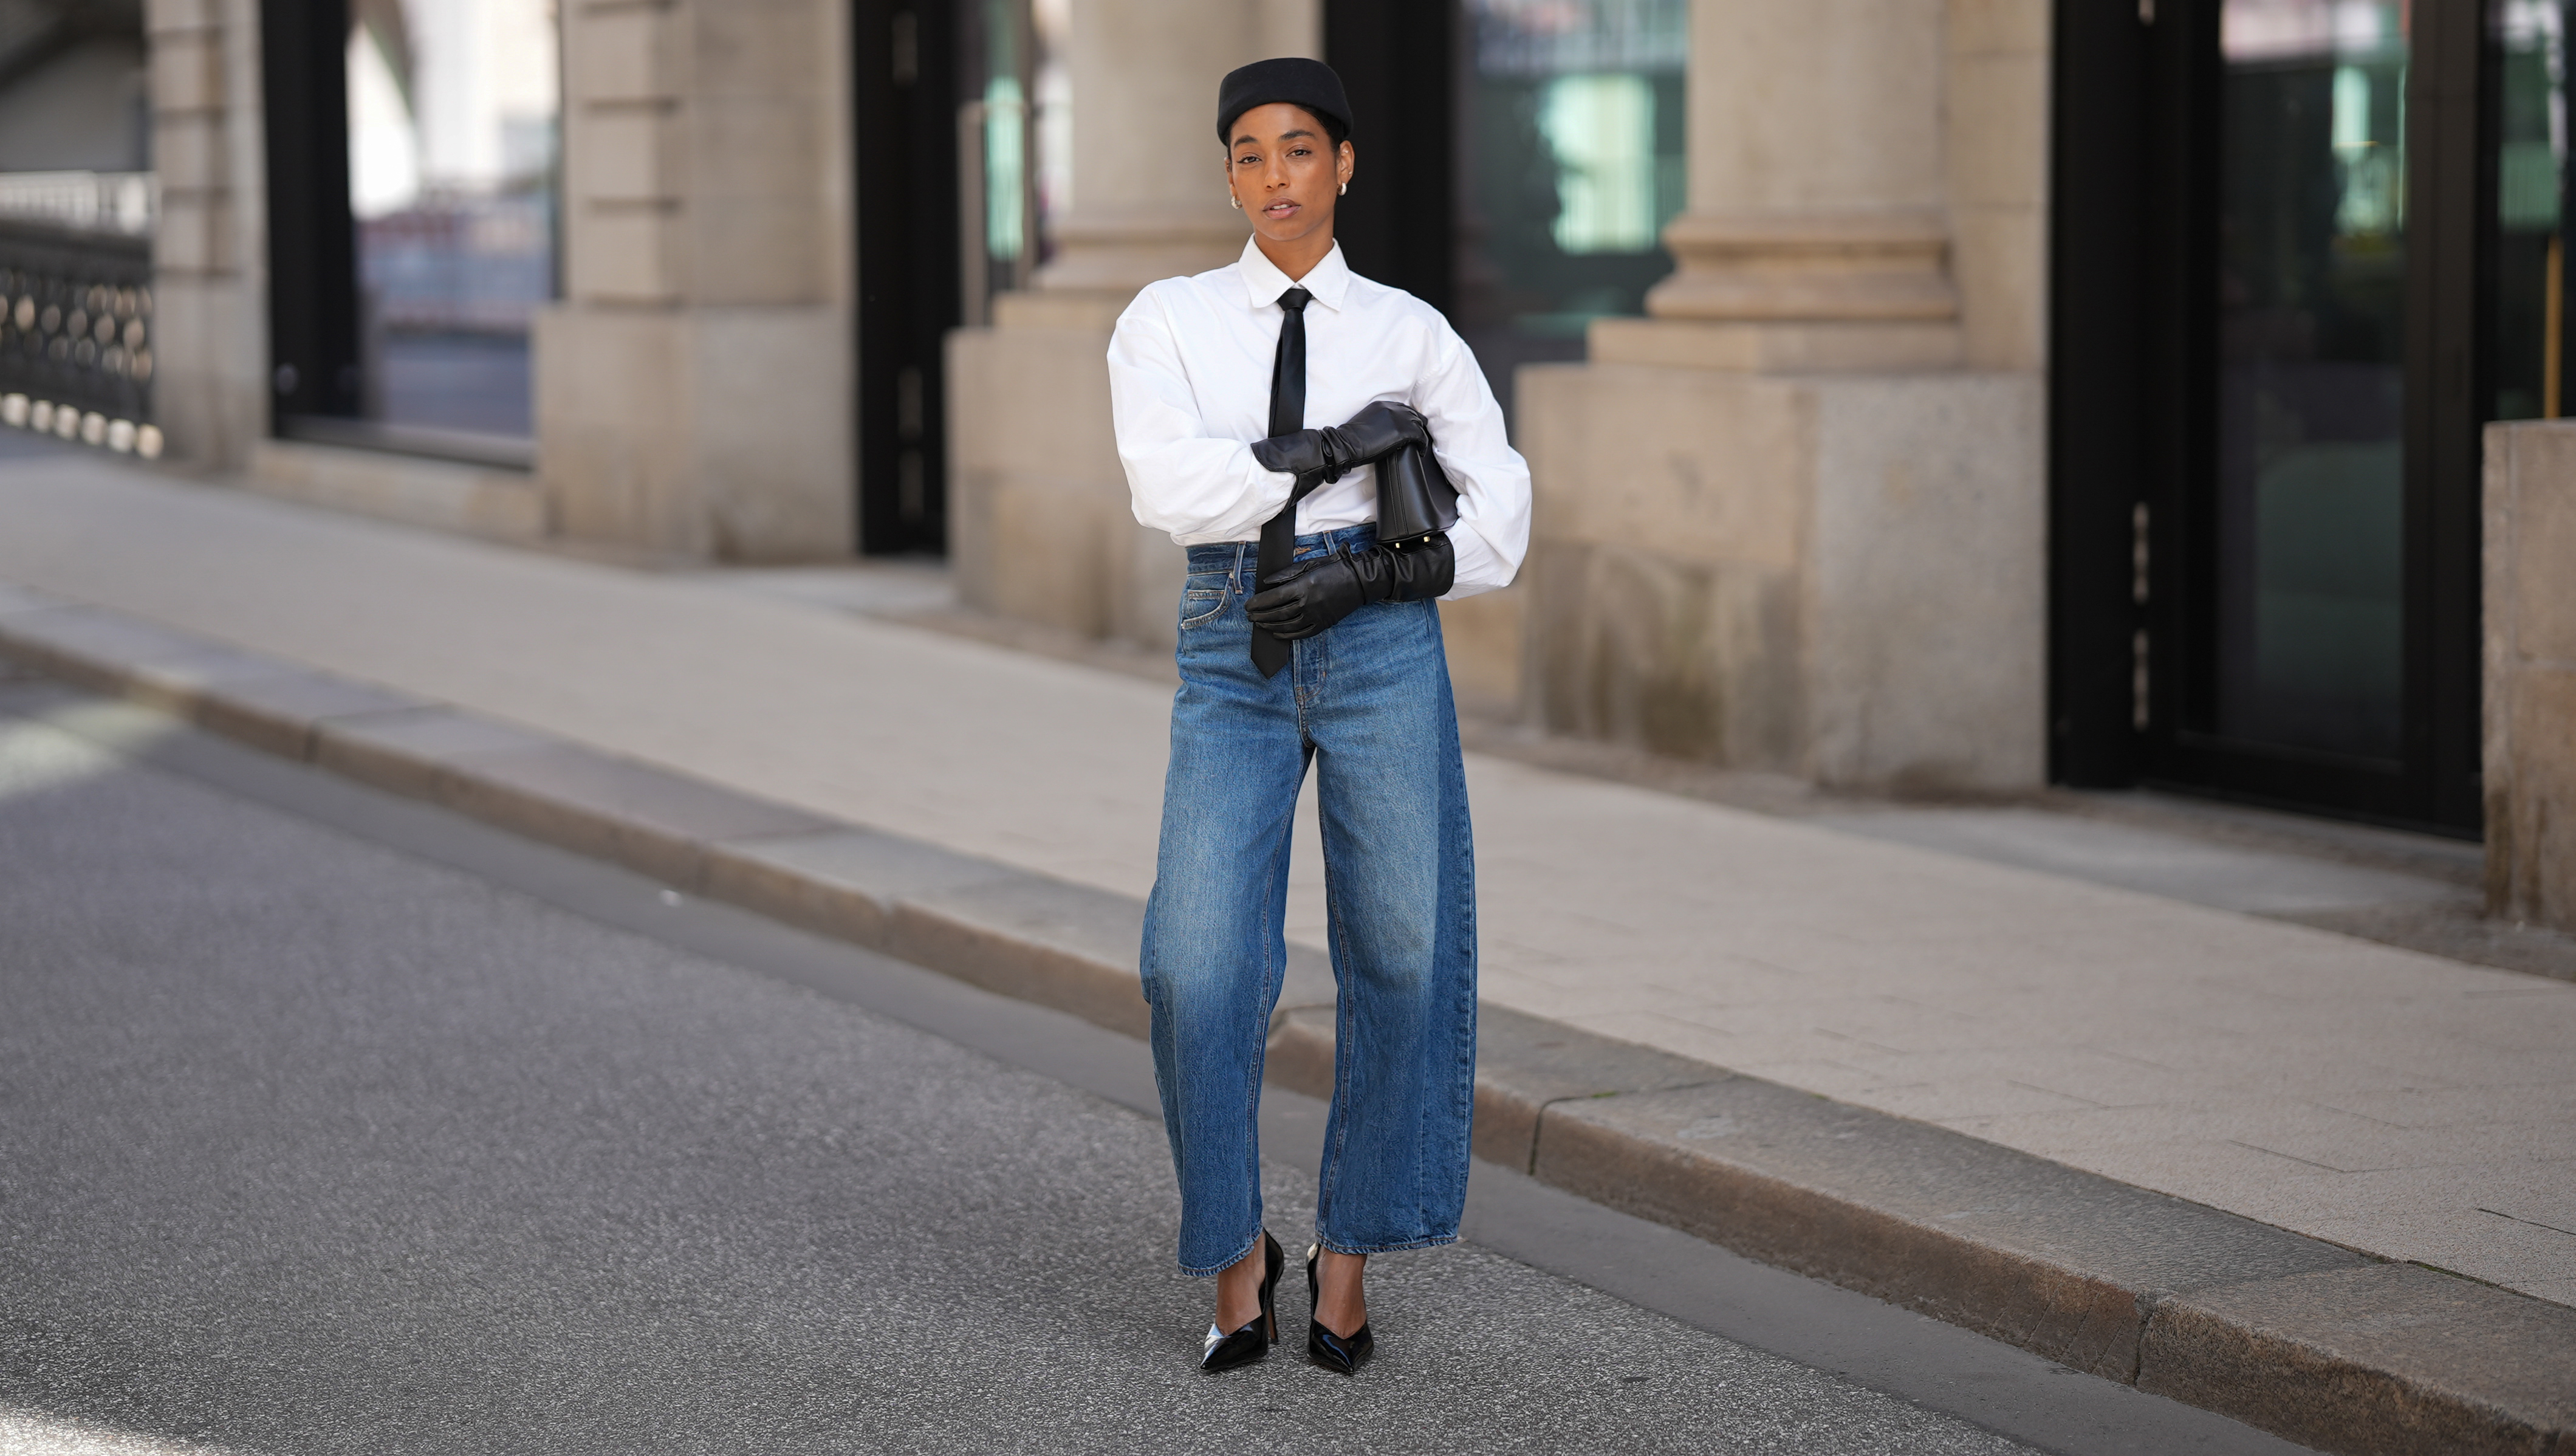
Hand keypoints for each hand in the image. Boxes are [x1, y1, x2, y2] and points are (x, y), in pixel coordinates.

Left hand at [1246, 550, 1365, 640]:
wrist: (1359, 580)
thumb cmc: (1334, 568)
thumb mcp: (1310, 564)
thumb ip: (1287, 573)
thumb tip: (1267, 583)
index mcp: (1304, 586)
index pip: (1274, 598)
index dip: (1258, 603)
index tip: (1248, 605)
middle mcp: (1309, 603)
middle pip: (1277, 614)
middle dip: (1260, 616)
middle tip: (1250, 616)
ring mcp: (1316, 616)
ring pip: (1287, 626)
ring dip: (1270, 626)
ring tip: (1259, 624)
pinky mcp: (1323, 624)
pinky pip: (1302, 634)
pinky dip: (1287, 635)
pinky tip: (1277, 633)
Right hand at [1249, 401, 1429, 480]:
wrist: (1343, 446)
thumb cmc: (1349, 440)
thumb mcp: (1364, 425)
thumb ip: (1376, 424)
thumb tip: (1382, 434)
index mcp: (1382, 404)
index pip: (1403, 409)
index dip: (1408, 422)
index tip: (1409, 433)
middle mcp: (1392, 407)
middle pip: (1414, 415)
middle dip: (1417, 428)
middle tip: (1416, 442)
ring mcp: (1398, 418)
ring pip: (1419, 425)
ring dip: (1420, 437)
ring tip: (1418, 448)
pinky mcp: (1403, 431)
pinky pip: (1420, 436)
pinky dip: (1422, 445)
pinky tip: (1419, 452)